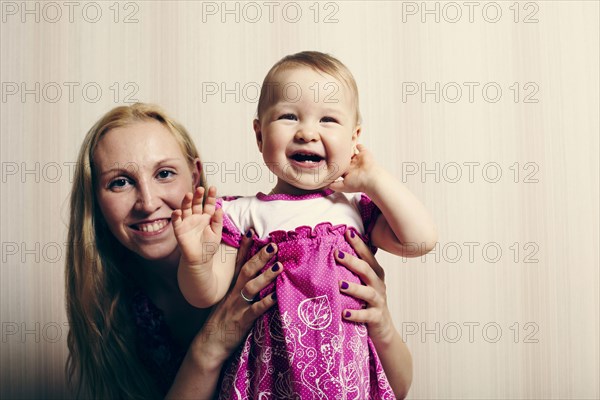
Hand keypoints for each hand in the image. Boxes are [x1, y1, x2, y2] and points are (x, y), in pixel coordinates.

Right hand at [167, 234, 282, 398]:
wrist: (209, 344)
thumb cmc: (222, 322)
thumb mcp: (228, 301)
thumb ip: (239, 287)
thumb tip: (252, 276)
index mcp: (231, 287)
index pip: (238, 263)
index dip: (244, 247)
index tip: (251, 232)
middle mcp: (234, 293)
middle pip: (247, 270)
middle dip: (260, 257)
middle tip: (272, 245)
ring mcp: (238, 306)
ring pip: (252, 287)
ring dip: (266, 276)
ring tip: (279, 265)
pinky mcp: (243, 320)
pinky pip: (255, 310)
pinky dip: (266, 302)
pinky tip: (276, 296)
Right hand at [172, 186, 222, 265]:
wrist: (200, 259)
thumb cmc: (209, 246)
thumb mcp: (216, 233)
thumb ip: (217, 221)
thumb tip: (220, 209)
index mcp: (207, 217)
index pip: (209, 204)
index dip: (211, 196)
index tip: (213, 188)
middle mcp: (196, 217)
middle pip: (196, 203)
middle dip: (198, 196)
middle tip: (200, 189)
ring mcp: (187, 222)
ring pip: (186, 208)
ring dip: (186, 201)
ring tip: (189, 195)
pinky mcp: (179, 229)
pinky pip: (177, 220)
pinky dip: (176, 215)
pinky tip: (178, 211)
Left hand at [328, 144, 380, 193]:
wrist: (370, 178)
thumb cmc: (357, 183)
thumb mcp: (343, 186)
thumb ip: (334, 185)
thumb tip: (326, 184)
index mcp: (348, 173)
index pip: (340, 168)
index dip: (335, 165)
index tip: (327, 161)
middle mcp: (353, 166)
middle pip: (345, 160)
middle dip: (340, 157)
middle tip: (332, 151)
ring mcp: (358, 160)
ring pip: (352, 154)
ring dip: (348, 151)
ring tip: (341, 146)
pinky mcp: (364, 154)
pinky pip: (361, 148)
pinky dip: (358, 146)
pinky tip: (354, 144)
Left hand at [334, 229, 394, 346]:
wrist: (383, 329)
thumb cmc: (368, 302)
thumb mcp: (363, 284)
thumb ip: (353, 271)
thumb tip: (332, 252)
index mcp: (375, 274)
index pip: (367, 256)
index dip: (359, 244)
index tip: (348, 232)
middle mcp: (378, 285)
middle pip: (367, 270)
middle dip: (352, 261)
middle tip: (336, 254)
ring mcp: (378, 301)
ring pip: (368, 292)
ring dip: (354, 288)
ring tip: (339, 284)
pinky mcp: (376, 318)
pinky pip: (366, 316)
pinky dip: (356, 314)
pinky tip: (344, 313)